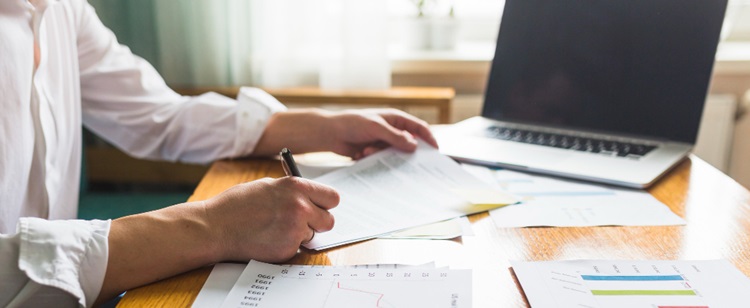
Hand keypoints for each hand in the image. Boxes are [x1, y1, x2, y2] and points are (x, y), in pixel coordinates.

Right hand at [204, 177, 338, 261]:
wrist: (215, 227)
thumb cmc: (237, 205)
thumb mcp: (268, 186)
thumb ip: (293, 191)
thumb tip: (310, 197)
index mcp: (296, 187)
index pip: (332, 197)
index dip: (326, 204)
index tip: (320, 207)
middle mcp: (300, 207)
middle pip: (329, 220)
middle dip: (317, 222)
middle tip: (301, 222)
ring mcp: (295, 229)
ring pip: (312, 235)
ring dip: (300, 234)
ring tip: (275, 228)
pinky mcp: (288, 248)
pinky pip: (297, 248)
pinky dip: (287, 245)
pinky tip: (269, 238)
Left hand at [325, 108, 438, 158]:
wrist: (330, 133)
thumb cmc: (352, 123)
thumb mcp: (376, 128)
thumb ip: (395, 137)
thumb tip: (415, 145)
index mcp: (396, 119)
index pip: (419, 128)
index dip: (429, 138)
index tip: (436, 151)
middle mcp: (392, 130)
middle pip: (409, 144)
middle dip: (405, 153)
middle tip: (408, 164)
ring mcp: (384, 141)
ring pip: (395, 154)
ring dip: (383, 155)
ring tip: (367, 150)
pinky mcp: (375, 152)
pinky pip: (383, 160)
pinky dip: (374, 159)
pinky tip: (361, 154)